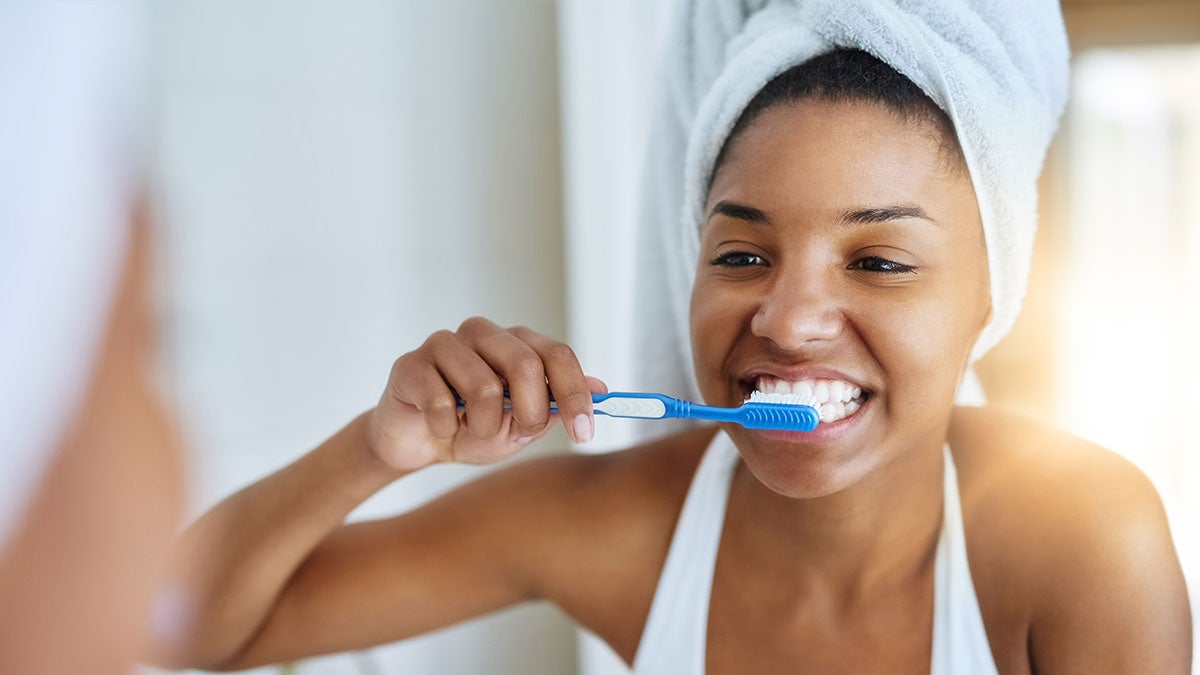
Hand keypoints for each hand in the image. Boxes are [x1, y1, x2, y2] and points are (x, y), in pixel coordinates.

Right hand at [364, 317, 606, 470]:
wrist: (418, 444)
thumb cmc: (472, 429)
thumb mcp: (522, 426)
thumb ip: (556, 407)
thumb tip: (602, 389)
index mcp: (516, 343)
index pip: (557, 355)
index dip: (575, 394)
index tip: (584, 433)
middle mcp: (483, 334)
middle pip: (525, 364)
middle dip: (530, 413)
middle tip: (519, 434)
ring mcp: (444, 344)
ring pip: (484, 387)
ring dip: (482, 425)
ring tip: (470, 429)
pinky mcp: (410, 364)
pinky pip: (441, 402)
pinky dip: (446, 428)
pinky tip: (440, 426)